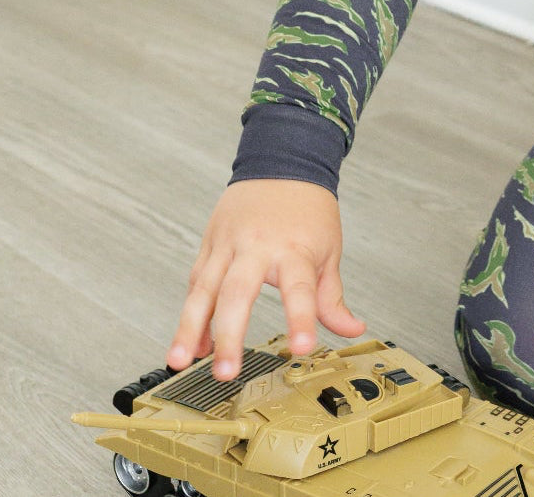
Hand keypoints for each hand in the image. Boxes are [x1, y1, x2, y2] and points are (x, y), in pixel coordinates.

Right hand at [168, 179, 364, 379]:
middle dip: (229, 335)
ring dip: (190, 328)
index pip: (301, 290)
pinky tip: (190, 343)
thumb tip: (351, 329)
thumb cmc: (308, 207)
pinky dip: (191, 313)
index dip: (302, 319)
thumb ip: (332, 296)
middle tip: (227, 371)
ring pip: (204, 288)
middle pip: (239, 292)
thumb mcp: (329, 249)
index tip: (302, 347)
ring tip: (181, 361)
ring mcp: (230, 243)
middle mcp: (258, 246)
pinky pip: (196, 281)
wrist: (284, 161)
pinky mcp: (211, 242)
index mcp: (295, 249)